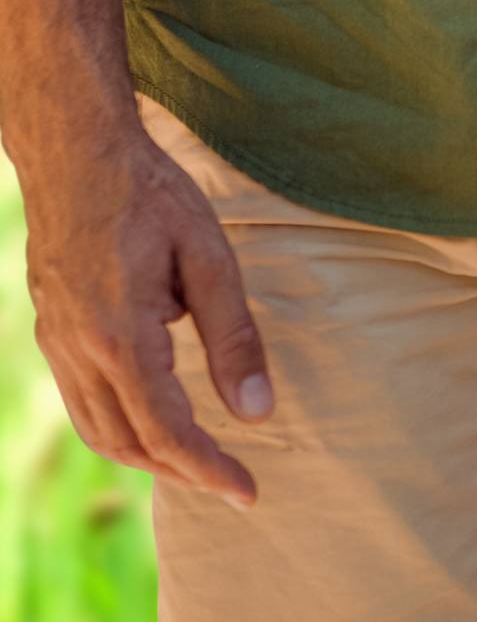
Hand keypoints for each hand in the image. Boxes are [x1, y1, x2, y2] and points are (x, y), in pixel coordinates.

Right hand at [20, 116, 275, 503]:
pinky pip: (83, 400)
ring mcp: (56, 342)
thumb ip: (233, 336)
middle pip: (128, 442)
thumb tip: (257, 411)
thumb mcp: (209, 256)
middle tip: (233, 482)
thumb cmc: (150, 193)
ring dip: (148, 455)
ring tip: (199, 461)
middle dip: (182, 471)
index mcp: (120, 336)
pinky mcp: (53, 329)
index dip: (209, 468)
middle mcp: (78, 351)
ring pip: (98, 428)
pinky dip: (120, 424)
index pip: (166, 430)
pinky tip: (154, 414)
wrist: (76, 151)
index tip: (248, 491)